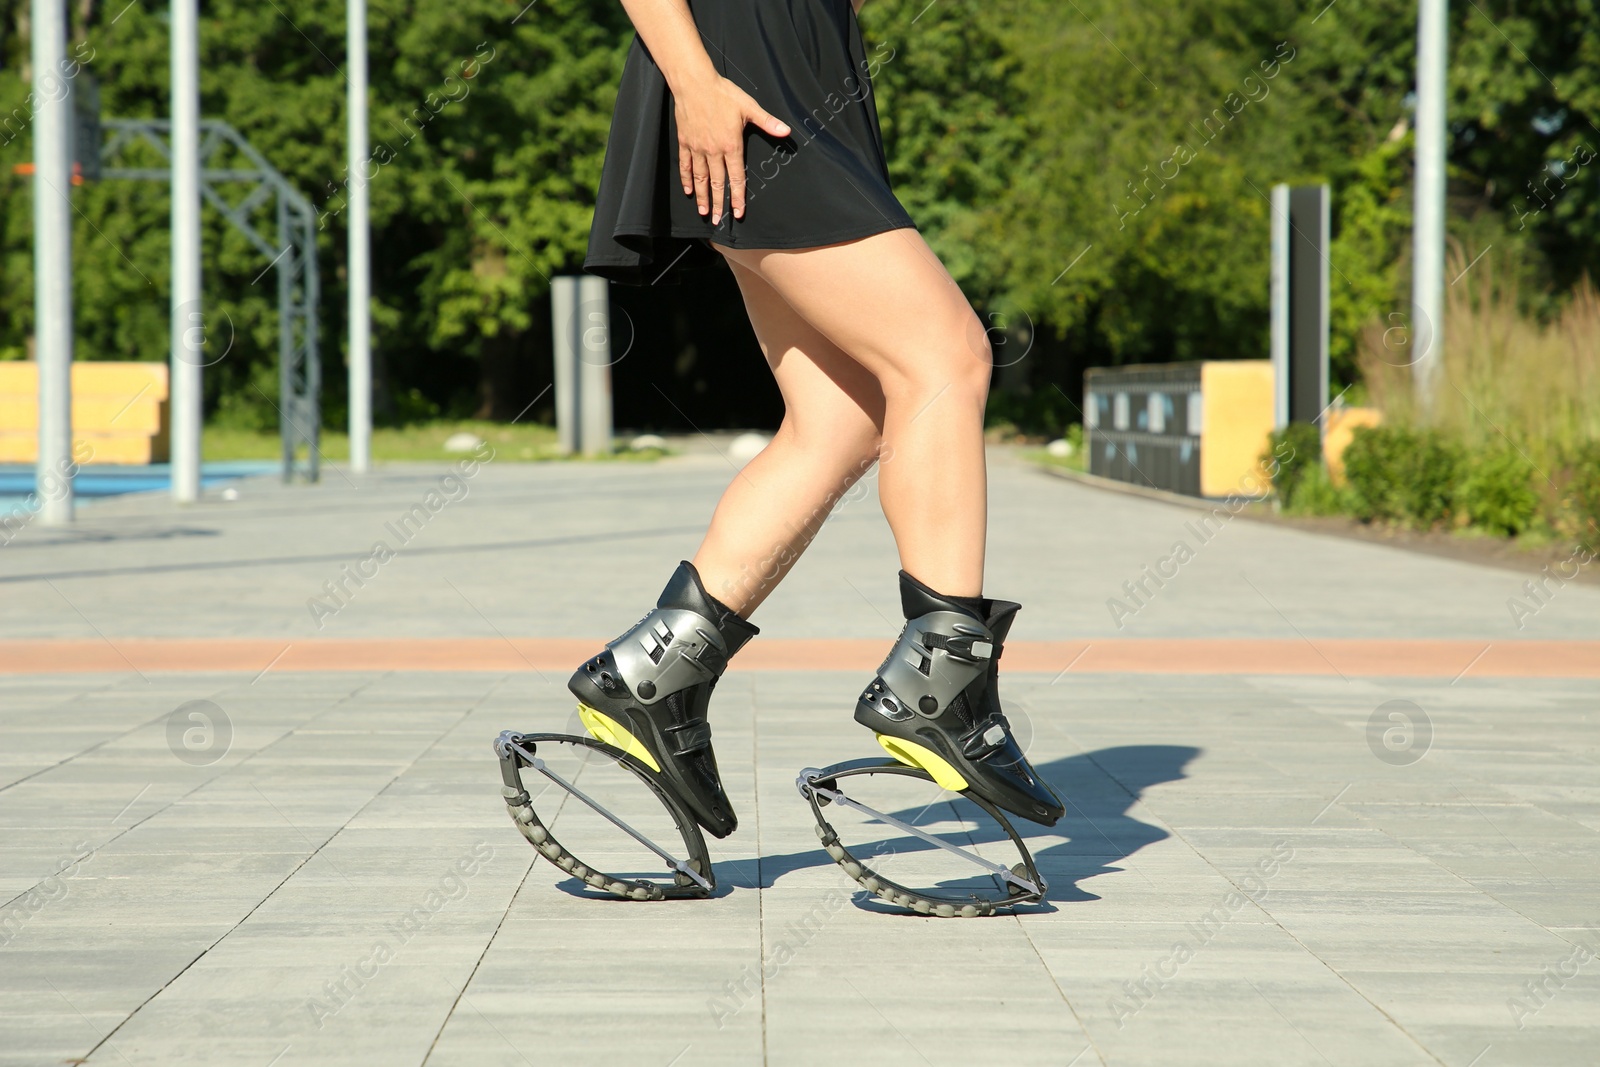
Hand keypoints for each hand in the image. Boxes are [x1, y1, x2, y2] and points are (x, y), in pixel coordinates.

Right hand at [673, 73, 790, 223]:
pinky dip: (687, 179)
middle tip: (718, 220)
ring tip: (703, 212)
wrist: (694, 83)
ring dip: (702, 196)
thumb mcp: (749, 106)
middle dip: (718, 203)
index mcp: (731, 145)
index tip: (738, 212)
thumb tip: (786, 131)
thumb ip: (767, 122)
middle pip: (717, 183)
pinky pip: (686, 165)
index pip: (736, 177)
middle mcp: (713, 151)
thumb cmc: (723, 93)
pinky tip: (689, 190)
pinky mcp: (685, 142)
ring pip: (701, 178)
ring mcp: (698, 148)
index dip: (738, 197)